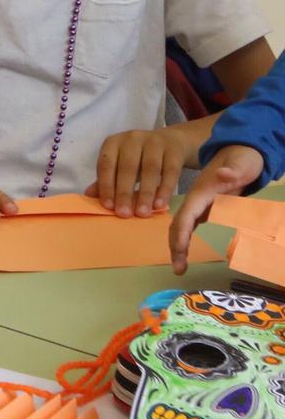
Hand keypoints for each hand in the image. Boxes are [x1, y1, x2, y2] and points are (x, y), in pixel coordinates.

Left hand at [91, 126, 193, 217]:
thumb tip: (89, 195)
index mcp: (113, 143)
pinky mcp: (174, 150)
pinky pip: (170, 171)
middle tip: (124, 214)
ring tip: (142, 213)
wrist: (171, 142)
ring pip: (150, 169)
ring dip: (145, 193)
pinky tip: (159, 205)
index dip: (106, 185)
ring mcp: (155, 142)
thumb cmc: (139, 157)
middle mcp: (132, 139)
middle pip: (127, 168)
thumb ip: (107, 178)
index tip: (108, 206)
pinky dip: (164, 189)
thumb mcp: (120, 164)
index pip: (106, 165)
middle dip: (124, 192)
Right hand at [169, 143, 264, 275]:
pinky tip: (183, 252)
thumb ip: (233, 170)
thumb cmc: (242, 158)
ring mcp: (199, 204)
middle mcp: (196, 199)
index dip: (181, 234)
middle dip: (176, 246)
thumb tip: (222, 174)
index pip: (186, 215)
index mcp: (202, 191)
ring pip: (182, 226)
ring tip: (179, 266)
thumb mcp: (242, 163)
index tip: (180, 252)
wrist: (240, 150)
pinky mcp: (204, 207)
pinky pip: (189, 226)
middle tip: (178, 269)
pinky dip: (184, 240)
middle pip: (179, 224)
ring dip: (177, 246)